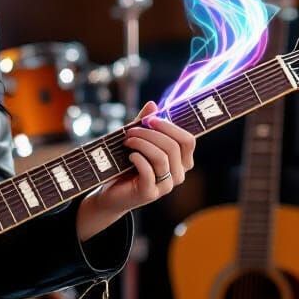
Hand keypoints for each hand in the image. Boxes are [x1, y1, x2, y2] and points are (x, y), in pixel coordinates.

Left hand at [76, 101, 195, 239]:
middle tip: (131, 131)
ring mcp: (165, 186)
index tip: (149, 119)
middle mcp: (178, 174)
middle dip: (150, 133)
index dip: (169, 126)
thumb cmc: (127, 164)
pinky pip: (149, 172)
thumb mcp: (137, 140)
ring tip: (127, 141)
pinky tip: (129, 155)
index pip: (187, 140)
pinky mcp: (150, 193)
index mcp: (181, 161)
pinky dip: (138, 159)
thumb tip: (152, 105)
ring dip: (141, 143)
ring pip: (161, 158)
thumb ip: (146, 124)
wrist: (111, 192)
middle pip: (173, 146)